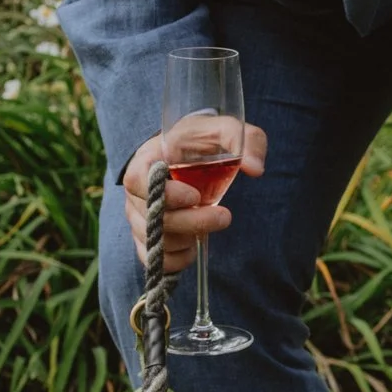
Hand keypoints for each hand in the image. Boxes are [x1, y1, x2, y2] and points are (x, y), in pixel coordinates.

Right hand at [124, 123, 265, 273]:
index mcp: (148, 159)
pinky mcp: (146, 238)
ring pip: (155, 241)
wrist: (187, 154)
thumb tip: (255, 168)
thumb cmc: (203, 141)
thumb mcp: (226, 130)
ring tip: (212, 221)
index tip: (196, 196)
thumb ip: (245, 140)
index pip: (137, 181)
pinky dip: (178, 259)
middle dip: (192, 222)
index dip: (165, 194)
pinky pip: (156, 260)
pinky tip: (196, 243)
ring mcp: (138, 217)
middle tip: (224, 216)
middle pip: (151, 218)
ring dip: (188, 239)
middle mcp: (136, 191)